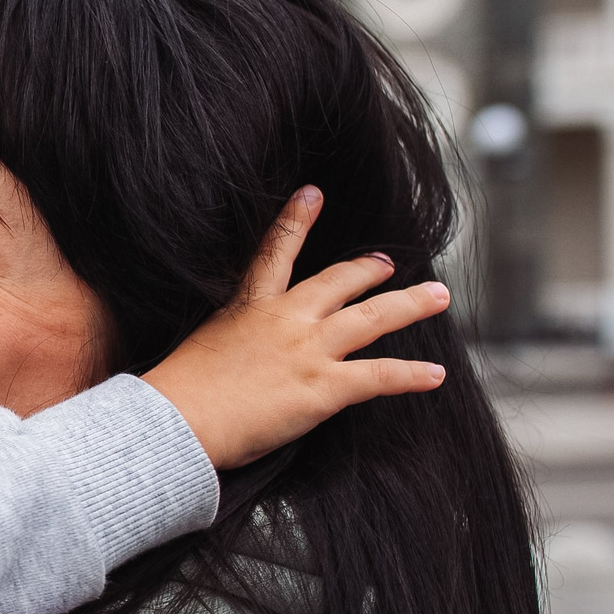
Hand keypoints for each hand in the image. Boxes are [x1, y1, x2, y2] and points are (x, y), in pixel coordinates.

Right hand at [144, 187, 449, 467]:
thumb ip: (226, 343)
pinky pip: (381, 376)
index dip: (296, 219)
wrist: (177, 420)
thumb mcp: (198, 348)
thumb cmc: (176, 393)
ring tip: (437, 296)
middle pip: (338, 282)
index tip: (312, 193)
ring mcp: (309, 350)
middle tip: (387, 263)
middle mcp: (286, 320)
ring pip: (373, 318)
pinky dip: (412, 375)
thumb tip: (234, 361)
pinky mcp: (325, 387)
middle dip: (367, 269)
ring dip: (410, 304)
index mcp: (248, 307)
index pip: (274, 252)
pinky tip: (435, 375)